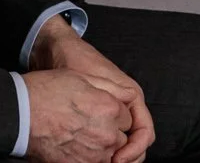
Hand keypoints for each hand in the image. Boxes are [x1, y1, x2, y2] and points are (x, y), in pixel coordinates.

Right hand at [22, 68, 133, 162]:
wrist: (19, 114)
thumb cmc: (43, 92)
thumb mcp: (78, 77)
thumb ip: (109, 87)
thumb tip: (126, 96)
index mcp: (110, 108)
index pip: (127, 118)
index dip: (112, 114)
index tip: (98, 111)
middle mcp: (108, 133)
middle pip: (121, 138)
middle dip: (110, 132)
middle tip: (87, 124)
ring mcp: (96, 153)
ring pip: (112, 154)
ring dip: (101, 147)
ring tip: (80, 136)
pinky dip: (91, 157)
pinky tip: (76, 147)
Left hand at [32, 19, 156, 162]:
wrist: (54, 47)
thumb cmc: (73, 58)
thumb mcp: (91, 78)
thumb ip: (106, 100)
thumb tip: (116, 133)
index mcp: (131, 96)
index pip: (144, 132)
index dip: (135, 149)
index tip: (117, 160)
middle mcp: (127, 105)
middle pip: (137, 141)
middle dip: (129, 158)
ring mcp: (115, 110)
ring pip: (124, 142)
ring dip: (118, 155)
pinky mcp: (100, 114)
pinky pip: (110, 137)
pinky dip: (105, 148)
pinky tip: (93, 156)